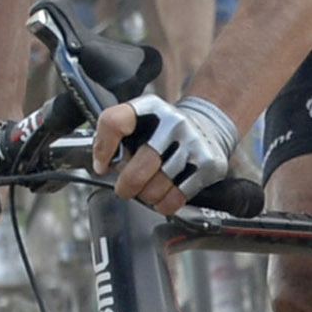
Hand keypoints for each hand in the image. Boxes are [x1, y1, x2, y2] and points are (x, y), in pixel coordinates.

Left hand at [93, 92, 241, 212]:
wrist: (209, 126)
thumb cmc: (165, 130)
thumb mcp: (140, 120)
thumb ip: (116, 137)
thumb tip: (103, 167)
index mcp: (150, 107)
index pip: (114, 123)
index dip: (103, 149)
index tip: (102, 165)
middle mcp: (173, 123)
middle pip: (137, 169)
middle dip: (126, 186)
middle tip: (125, 188)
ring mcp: (193, 144)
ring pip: (156, 188)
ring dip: (146, 196)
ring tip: (147, 189)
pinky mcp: (208, 165)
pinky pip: (176, 198)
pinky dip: (163, 204)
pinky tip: (163, 195)